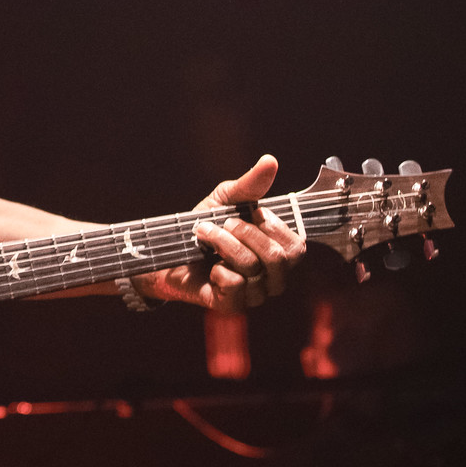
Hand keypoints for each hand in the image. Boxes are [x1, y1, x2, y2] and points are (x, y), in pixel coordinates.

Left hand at [134, 155, 305, 310]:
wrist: (169, 250)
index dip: (272, 225)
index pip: (297, 246)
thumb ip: (250, 185)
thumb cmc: (205, 225)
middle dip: (244, 232)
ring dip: (222, 244)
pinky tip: (209, 267)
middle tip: (222, 223)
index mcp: (280, 253)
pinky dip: (217, 270)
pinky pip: (235, 285)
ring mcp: (255, 294)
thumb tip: (270, 161)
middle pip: (278, 258)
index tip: (248, 213)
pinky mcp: (233, 305)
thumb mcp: (226, 200)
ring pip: (252, 268)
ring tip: (204, 234)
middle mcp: (273, 278)